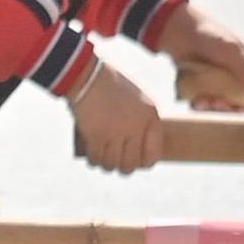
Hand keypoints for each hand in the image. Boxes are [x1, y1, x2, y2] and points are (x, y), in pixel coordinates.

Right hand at [70, 59, 165, 173]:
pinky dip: (94, 161)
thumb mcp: (138, 100)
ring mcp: (117, 133)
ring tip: (103, 159)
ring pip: (113, 164)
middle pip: (132, 164)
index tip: (137, 163)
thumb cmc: (112, 86)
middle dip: (124, 167)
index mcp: (151, 117)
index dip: (144, 163)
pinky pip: (96, 159)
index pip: (154, 154)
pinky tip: (92, 157)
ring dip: (107, 165)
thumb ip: (140, 121)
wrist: (89, 75)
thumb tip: (136, 147)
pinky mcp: (97, 136)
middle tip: (116, 163)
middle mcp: (137, 127)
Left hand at [157, 1, 243, 110]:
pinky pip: (202, 104)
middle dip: (229, 109)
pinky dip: (200, 106)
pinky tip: (196, 101)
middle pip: (237, 105)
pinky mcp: (199, 89)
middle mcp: (233, 80)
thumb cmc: (210, 36)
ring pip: (219, 106)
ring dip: (213, 109)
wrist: (179, 32)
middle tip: (219, 104)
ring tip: (204, 102)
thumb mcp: (230, 50)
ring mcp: (215, 85)